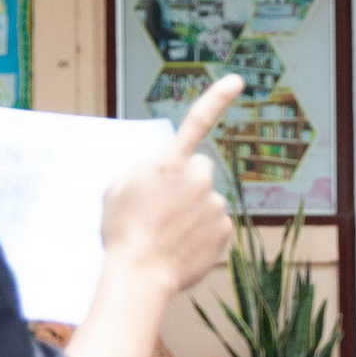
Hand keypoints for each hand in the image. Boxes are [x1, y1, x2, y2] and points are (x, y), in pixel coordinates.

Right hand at [103, 75, 241, 286]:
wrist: (140, 275)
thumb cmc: (123, 232)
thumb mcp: (119, 189)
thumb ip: (147, 170)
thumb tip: (165, 171)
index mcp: (170, 165)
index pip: (197, 122)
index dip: (217, 99)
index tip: (237, 81)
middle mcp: (199, 180)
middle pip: (199, 170)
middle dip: (187, 182)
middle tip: (162, 207)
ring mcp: (215, 206)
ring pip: (206, 200)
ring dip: (191, 211)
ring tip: (166, 233)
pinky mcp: (225, 230)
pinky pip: (214, 225)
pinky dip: (201, 233)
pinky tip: (181, 246)